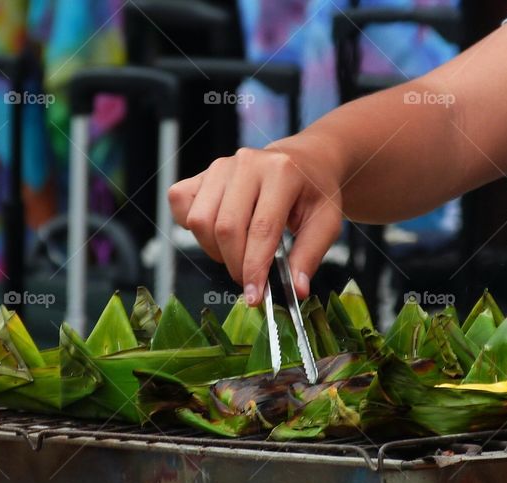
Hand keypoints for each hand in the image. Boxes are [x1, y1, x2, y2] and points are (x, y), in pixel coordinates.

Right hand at [167, 138, 342, 304]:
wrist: (303, 161)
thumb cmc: (313, 193)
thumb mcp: (326, 223)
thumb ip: (309, 256)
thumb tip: (297, 290)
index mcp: (282, 172)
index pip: (261, 228)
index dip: (254, 268)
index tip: (255, 296)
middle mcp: (247, 163)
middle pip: (226, 227)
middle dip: (234, 265)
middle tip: (248, 280)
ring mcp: (221, 166)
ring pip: (200, 220)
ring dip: (214, 250)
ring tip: (236, 253)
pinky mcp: (203, 173)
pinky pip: (180, 203)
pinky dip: (191, 227)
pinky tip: (216, 233)